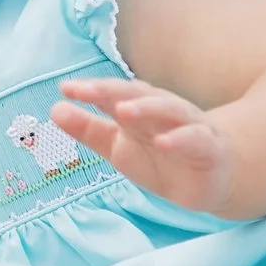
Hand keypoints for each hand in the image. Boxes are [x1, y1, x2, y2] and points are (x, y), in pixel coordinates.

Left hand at [53, 76, 236, 214]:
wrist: (211, 177)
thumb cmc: (160, 156)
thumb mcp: (118, 147)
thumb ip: (88, 129)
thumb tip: (54, 108)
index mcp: (140, 108)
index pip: (114, 93)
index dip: (91, 90)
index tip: (66, 89)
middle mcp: (164, 110)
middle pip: (139, 94)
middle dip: (112, 90)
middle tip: (86, 90)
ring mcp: (189, 126)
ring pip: (169, 109)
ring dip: (146, 107)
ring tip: (122, 110)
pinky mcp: (209, 148)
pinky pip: (195, 139)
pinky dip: (181, 139)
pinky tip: (164, 143)